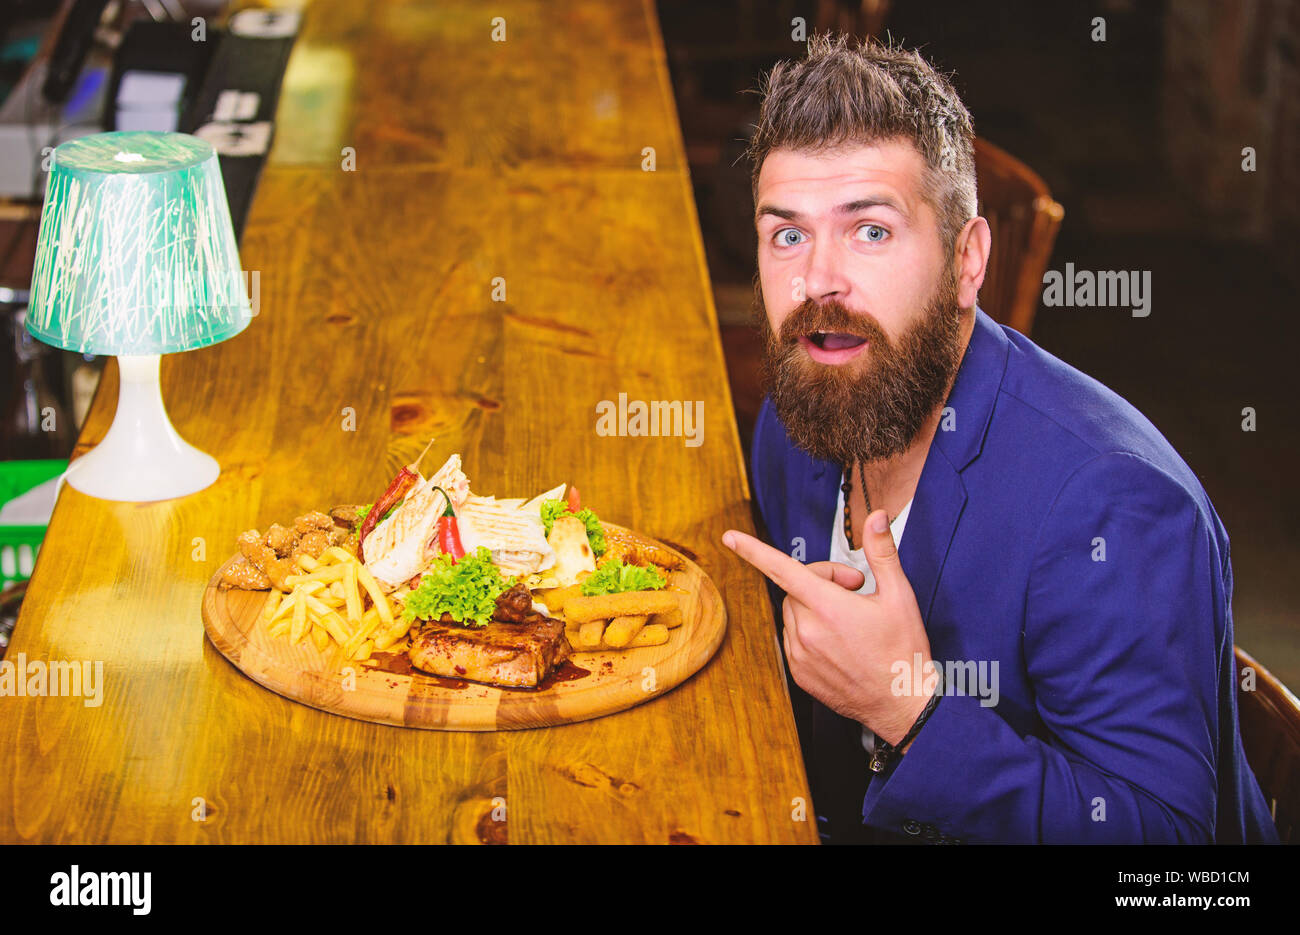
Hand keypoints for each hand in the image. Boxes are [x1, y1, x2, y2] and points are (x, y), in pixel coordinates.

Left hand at [723, 510, 933, 746]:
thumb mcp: (899, 595)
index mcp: (828, 607)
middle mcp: (807, 632)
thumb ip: (881, 552)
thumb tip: (876, 517)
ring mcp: (800, 656)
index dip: (752, 550)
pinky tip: (839, 641)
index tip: (730, 537)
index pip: (782, 569)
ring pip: (793, 613)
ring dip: (813, 607)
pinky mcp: (799, 674)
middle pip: (795, 588)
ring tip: (849, 619)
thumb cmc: (903, 651)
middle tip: (854, 589)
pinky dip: (809, 632)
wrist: (904, 704)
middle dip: (820, 581)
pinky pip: (793, 640)